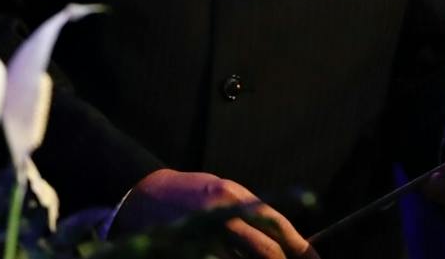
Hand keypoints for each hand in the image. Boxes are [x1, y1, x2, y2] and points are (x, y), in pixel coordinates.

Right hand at [113, 168, 318, 257]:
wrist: (144, 196)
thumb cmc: (192, 193)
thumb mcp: (227, 191)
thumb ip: (254, 213)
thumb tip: (288, 240)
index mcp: (234, 198)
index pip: (277, 226)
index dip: (301, 247)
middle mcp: (221, 219)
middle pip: (266, 252)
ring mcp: (204, 241)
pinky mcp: (190, 256)